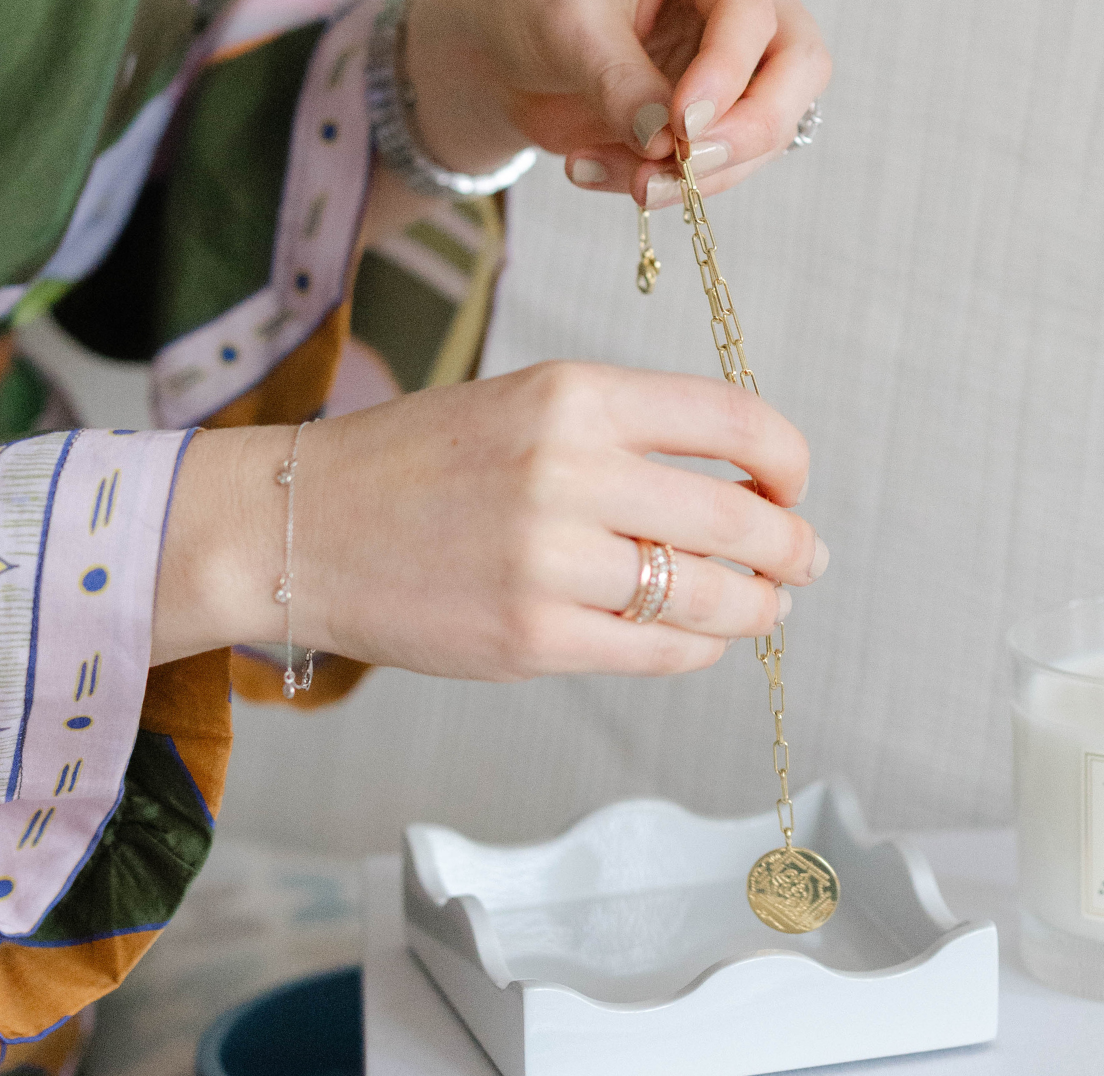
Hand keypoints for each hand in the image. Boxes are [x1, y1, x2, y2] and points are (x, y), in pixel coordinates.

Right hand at [153, 362, 826, 678]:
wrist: (301, 527)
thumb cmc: (420, 468)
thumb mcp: (524, 406)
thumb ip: (626, 436)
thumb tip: (742, 488)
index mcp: (574, 395)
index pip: (735, 420)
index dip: (788, 461)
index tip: (792, 486)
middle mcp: (569, 471)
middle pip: (738, 518)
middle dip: (791, 547)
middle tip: (802, 562)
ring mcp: (550, 562)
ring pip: (709, 597)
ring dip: (756, 608)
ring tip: (764, 608)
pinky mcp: (532, 639)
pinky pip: (657, 651)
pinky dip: (698, 648)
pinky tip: (701, 640)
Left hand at [401, 0, 829, 208]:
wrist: (507, 55)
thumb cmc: (535, 12)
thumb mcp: (569, 31)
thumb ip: (619, 81)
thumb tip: (664, 141)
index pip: (755, 16)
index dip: (729, 75)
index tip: (682, 125)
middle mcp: (736, 18)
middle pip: (797, 73)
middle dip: (746, 133)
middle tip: (687, 166)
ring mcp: (731, 78)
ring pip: (760, 138)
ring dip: (693, 177)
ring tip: (622, 182)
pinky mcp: (710, 132)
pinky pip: (715, 174)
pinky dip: (665, 190)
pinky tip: (597, 173)